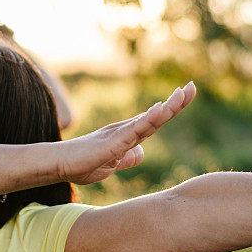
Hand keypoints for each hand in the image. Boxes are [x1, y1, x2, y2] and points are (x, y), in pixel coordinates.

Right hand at [57, 82, 196, 184]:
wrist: (59, 165)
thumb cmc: (81, 164)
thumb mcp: (111, 165)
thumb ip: (127, 158)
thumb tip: (142, 152)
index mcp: (128, 136)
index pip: (156, 121)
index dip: (172, 109)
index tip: (186, 95)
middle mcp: (126, 130)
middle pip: (157, 115)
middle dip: (176, 102)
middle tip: (192, 87)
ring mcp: (120, 134)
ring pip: (149, 120)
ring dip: (167, 108)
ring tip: (182, 93)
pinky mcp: (113, 142)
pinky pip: (134, 130)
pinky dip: (148, 120)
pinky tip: (160, 110)